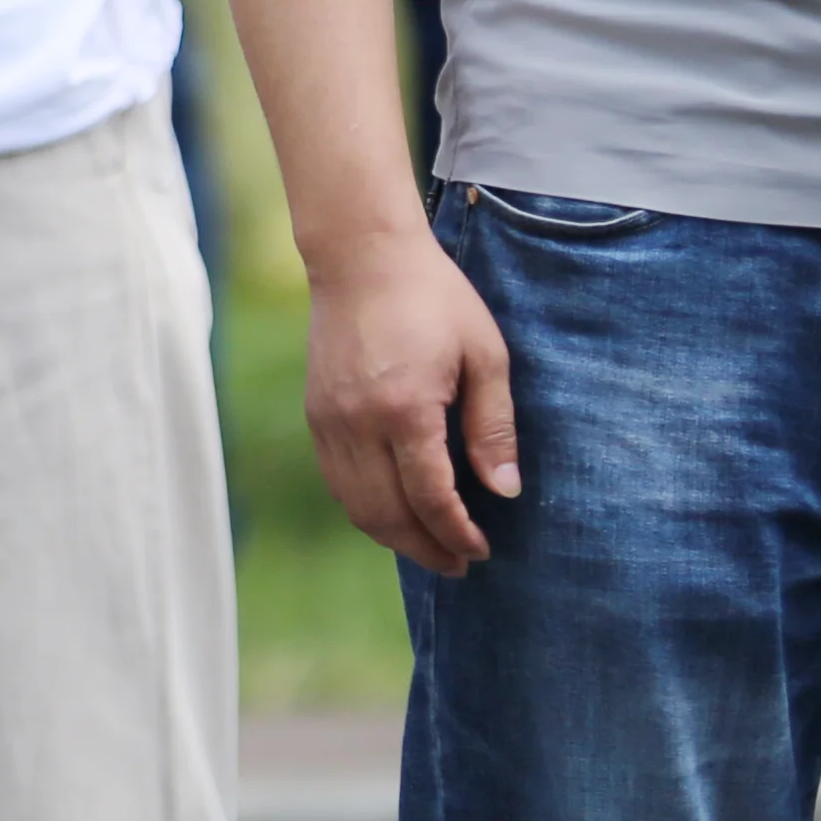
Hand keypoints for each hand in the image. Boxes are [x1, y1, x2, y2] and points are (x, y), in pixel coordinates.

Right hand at [307, 221, 518, 572]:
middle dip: (425, 549)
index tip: (481, 550)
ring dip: (393, 536)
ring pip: (355, 505)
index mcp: (405, 408)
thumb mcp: (485, 354)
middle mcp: (358, 423)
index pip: (430, 497)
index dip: (457, 533)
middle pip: (387, 515)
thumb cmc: (434, 298)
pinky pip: (337, 481)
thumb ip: (493, 427)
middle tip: (459, 564)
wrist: (362, 256)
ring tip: (429, 546)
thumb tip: (504, 491)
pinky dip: (365, 509)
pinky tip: (393, 511)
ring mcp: (329, 421)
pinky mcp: (316, 415)